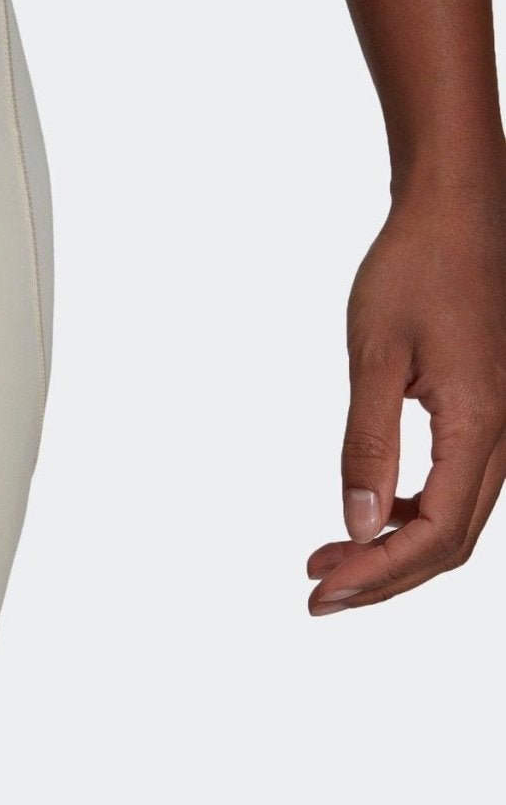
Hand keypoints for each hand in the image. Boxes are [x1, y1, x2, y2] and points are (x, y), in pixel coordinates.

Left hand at [307, 184, 505, 614]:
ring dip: (396, 547)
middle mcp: (502, 434)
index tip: (322, 594)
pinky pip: (460, 484)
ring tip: (330, 557)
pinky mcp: (490, 409)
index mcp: (479, 426)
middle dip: (384, 577)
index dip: (378, 576)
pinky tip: (371, 508)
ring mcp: (502, 423)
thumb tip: (355, 525)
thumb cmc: (416, 268)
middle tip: (318, 591)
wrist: (459, 210)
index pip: (434, 535)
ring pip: (458, 517)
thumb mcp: (375, 354)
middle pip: (451, 542)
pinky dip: (413, 511)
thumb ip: (367, 443)